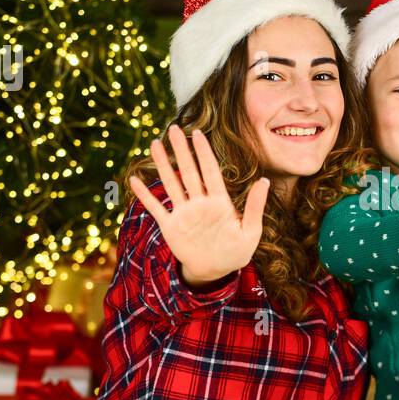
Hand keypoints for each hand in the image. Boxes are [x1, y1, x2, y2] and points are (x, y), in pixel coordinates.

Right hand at [128, 124, 270, 286]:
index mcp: (220, 202)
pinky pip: (155, 208)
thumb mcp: (251, 231)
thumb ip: (255, 206)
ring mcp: (184, 213)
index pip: (210, 171)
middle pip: (189, 171)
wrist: (217, 271)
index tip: (197, 133)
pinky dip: (144, 195)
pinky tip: (134, 180)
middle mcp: (200, 203)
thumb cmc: (237, 251)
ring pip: (171, 184)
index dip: (203, 152)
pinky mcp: (171, 227)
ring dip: (163, 165)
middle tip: (174, 128)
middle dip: (181, 150)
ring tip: (155, 144)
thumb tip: (264, 181)